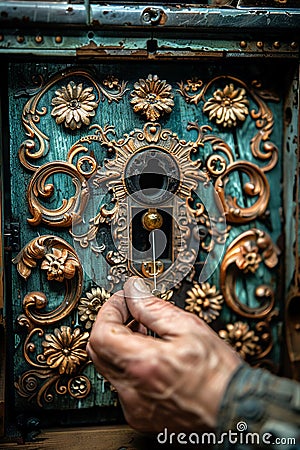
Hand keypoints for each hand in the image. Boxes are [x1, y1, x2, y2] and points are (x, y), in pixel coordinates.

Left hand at [87, 277, 240, 432]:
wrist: (235, 411)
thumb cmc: (220, 375)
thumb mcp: (190, 328)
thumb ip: (154, 308)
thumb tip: (134, 291)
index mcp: (144, 365)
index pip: (101, 332)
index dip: (108, 310)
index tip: (122, 300)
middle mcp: (133, 390)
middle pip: (98, 350)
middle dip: (110, 324)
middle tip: (130, 311)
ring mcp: (135, 406)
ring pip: (109, 367)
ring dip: (119, 344)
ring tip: (143, 330)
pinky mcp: (140, 415)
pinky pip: (122, 384)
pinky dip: (129, 364)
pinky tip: (150, 354)